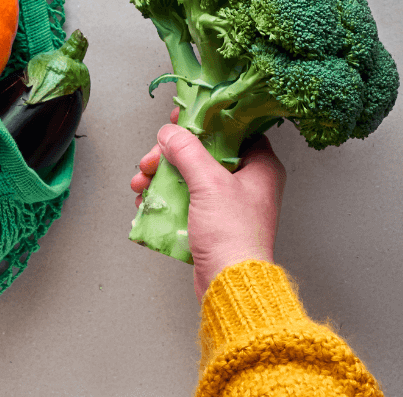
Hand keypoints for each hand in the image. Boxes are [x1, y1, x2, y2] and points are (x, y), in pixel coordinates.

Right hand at [131, 109, 286, 298]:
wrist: (230, 284)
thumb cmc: (233, 236)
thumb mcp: (208, 183)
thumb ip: (187, 151)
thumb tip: (171, 132)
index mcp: (260, 167)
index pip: (233, 129)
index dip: (205, 121)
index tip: (180, 118)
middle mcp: (247, 182)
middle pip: (203, 152)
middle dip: (170, 155)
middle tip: (151, 160)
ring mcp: (228, 203)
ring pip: (189, 175)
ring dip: (161, 176)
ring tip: (141, 183)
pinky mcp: (212, 222)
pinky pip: (184, 198)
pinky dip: (164, 197)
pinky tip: (147, 201)